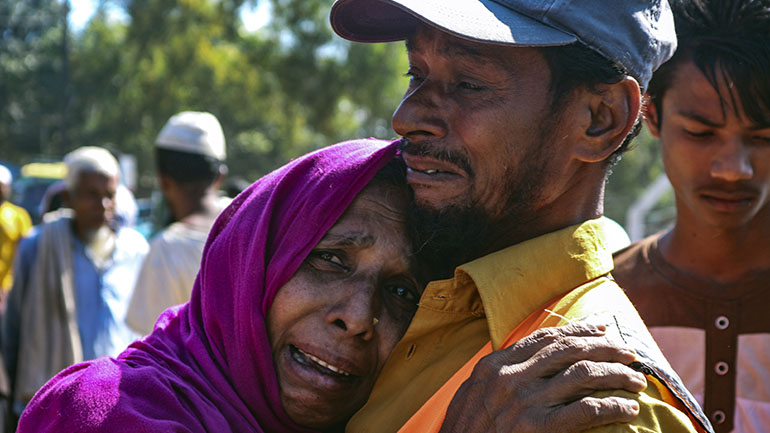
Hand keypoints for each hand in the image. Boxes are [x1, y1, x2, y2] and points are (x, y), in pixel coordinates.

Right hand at [439, 321, 645, 432]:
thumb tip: (526, 361)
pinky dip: (612, 406)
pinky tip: (627, 408)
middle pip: (569, 350)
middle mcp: (511, 377)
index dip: (578, 330)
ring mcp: (525, 402)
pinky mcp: (539, 429)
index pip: (545, 338)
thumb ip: (498, 374)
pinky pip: (586, 411)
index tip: (601, 328)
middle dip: (605, 346)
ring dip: (616, 374)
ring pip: (583, 374)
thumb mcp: (472, 393)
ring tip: (636, 379)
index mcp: (495, 365)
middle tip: (629, 351)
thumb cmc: (465, 431)